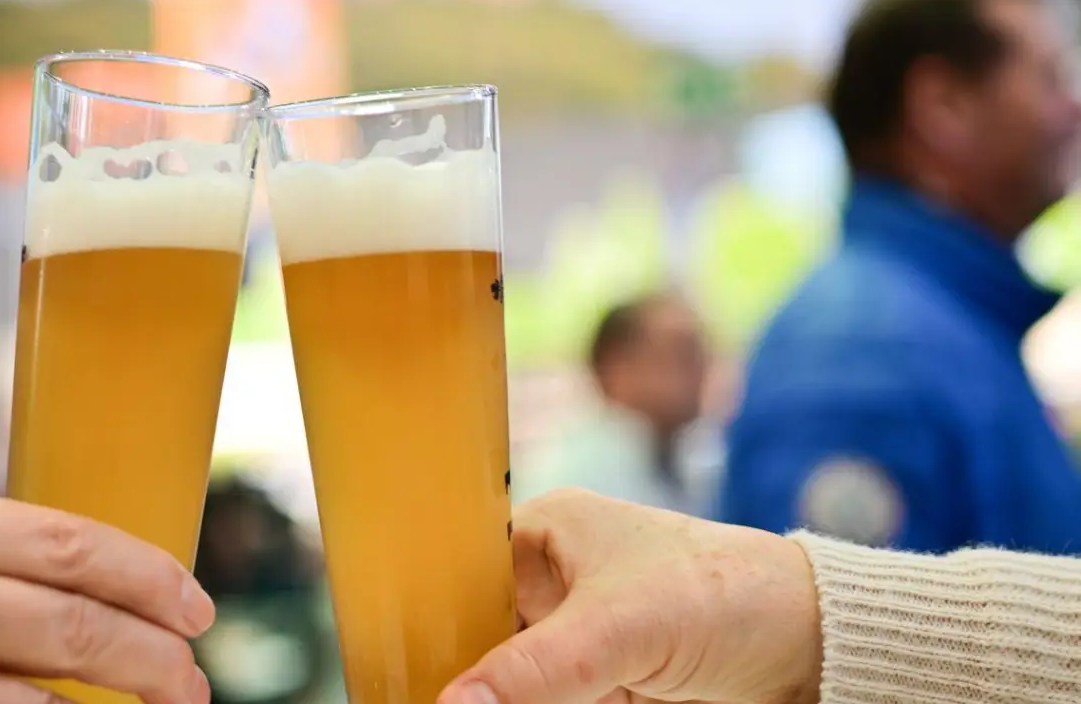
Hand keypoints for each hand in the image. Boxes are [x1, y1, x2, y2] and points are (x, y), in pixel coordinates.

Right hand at [441, 490, 821, 703]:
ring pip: (512, 681)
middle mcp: (555, 583)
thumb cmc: (729, 595)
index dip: (431, 610)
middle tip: (443, 696)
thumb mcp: (620, 628)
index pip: (461, 570)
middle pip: (481, 635)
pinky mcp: (603, 687)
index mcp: (547, 533)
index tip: (402, 652)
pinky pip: (548, 703)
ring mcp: (578, 639)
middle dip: (468, 676)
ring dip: (501, 699)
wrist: (816, 653)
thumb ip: (534, 670)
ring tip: (521, 693)